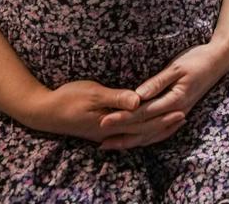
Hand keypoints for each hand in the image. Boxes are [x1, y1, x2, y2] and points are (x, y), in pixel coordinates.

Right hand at [23, 80, 183, 143]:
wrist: (44, 112)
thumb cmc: (67, 98)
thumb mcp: (92, 93)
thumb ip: (116, 98)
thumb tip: (138, 101)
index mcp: (112, 122)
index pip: (143, 120)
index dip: (162, 115)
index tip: (180, 109)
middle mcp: (111, 131)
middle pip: (143, 130)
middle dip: (163, 124)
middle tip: (184, 116)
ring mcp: (106, 133)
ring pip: (136, 135)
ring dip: (154, 129)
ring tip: (171, 123)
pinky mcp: (102, 130)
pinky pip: (127, 134)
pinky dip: (140, 132)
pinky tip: (145, 130)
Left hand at [98, 43, 228, 149]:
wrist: (217, 61)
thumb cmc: (196, 60)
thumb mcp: (176, 67)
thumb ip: (157, 82)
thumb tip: (137, 95)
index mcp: (174, 100)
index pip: (142, 113)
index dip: (122, 118)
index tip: (104, 121)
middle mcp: (175, 112)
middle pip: (145, 128)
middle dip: (122, 134)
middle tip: (100, 139)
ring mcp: (178, 115)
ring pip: (152, 134)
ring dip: (132, 141)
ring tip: (112, 145)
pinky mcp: (179, 113)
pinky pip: (161, 132)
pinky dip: (147, 139)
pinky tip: (136, 141)